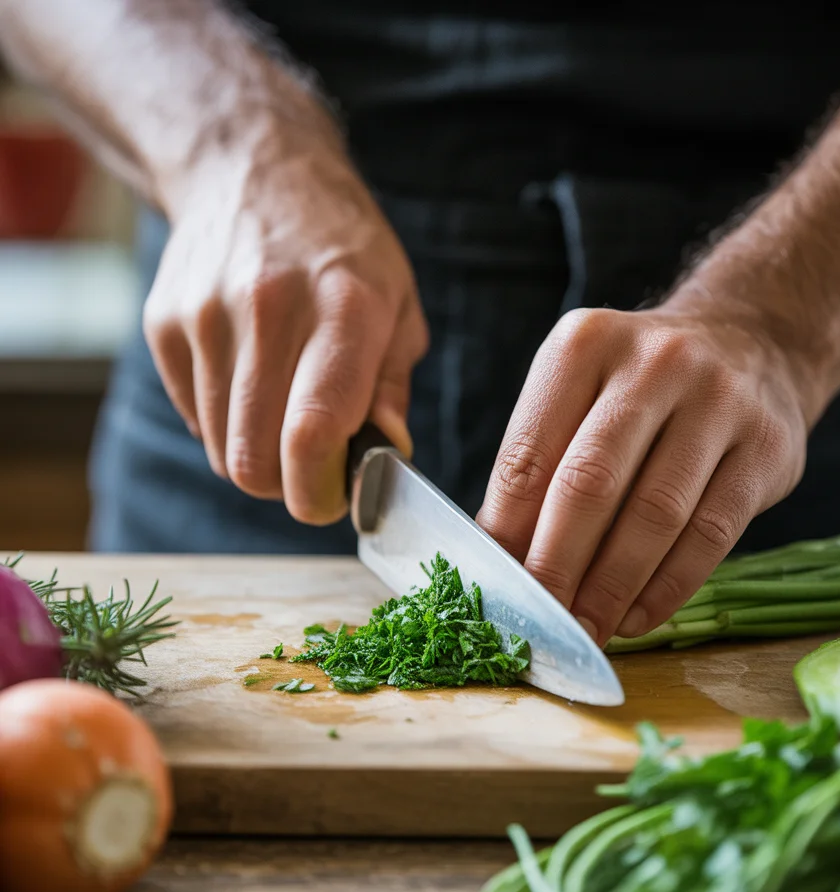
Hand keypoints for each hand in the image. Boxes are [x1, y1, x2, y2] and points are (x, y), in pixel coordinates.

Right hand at [142, 107, 428, 522]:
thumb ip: (390, 389)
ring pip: (221, 450)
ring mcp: (207, 315)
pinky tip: (248, 380)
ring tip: (282, 409)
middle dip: (286, 485)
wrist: (252, 168)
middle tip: (312, 465)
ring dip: (256, 453)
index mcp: (345, 308)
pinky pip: (194, 418)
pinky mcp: (165, 324)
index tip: (332, 498)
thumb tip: (385, 459)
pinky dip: (223, 423)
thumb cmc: (341, 249)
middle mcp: (269, 309)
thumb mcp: (397, 306)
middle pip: (255, 460)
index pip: (313, 432)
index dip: (319, 492)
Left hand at [476, 307, 809, 644]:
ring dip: (611, 588)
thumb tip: (501, 559)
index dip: (506, 534)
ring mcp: (718, 400)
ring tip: (587, 630)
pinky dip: (667, 587)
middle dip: (556, 568)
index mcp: (584, 346)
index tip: (496, 589)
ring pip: (654, 515)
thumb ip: (539, 467)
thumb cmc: (639, 391)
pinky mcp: (767, 446)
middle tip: (539, 625)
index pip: (528, 455)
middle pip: (589, 484)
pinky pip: (711, 534)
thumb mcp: (579, 397)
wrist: (751, 342)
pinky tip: (637, 616)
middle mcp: (653, 363)